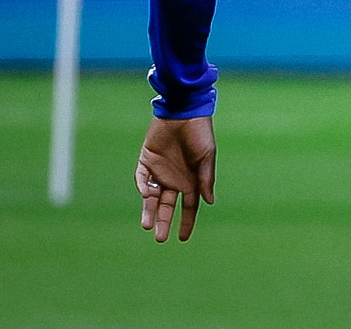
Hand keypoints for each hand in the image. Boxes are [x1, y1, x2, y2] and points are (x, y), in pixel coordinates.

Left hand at [136, 116, 215, 241]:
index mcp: (191, 180)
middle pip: (168, 206)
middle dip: (164, 222)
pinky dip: (143, 187)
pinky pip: (142, 177)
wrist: (184, 111)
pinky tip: (147, 194)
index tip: (182, 238)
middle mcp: (174, 179)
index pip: (188, 206)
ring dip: (149, 211)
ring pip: (152, 197)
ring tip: (147, 226)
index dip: (186, 222)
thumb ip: (206, 178)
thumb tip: (208, 202)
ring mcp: (159, 171)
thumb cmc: (200, 133)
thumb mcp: (207, 156)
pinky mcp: (146, 160)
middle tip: (160, 238)